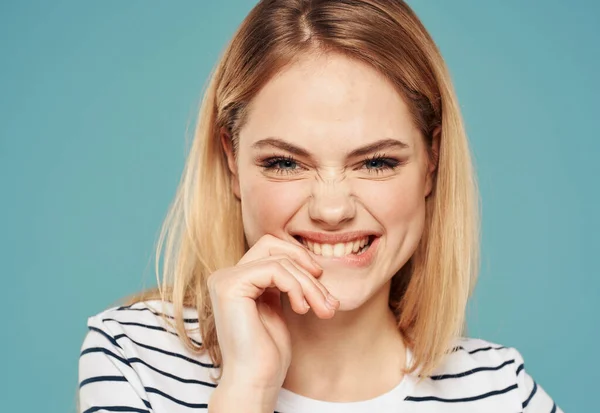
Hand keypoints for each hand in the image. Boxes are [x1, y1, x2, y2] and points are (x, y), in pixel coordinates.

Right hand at [207, 234, 338, 392]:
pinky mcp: (230, 285)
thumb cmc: (268, 352)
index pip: (271, 249)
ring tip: (322, 309)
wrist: (255, 381)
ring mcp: (224, 279)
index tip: (321, 286)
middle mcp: (225, 275)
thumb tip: (312, 262)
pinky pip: (274, 270)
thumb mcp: (279, 307)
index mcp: (236, 279)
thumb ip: (285, 282)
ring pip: (279, 260)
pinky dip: (296, 287)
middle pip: (273, 246)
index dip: (299, 260)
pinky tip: (301, 309)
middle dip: (305, 268)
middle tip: (327, 299)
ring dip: (308, 285)